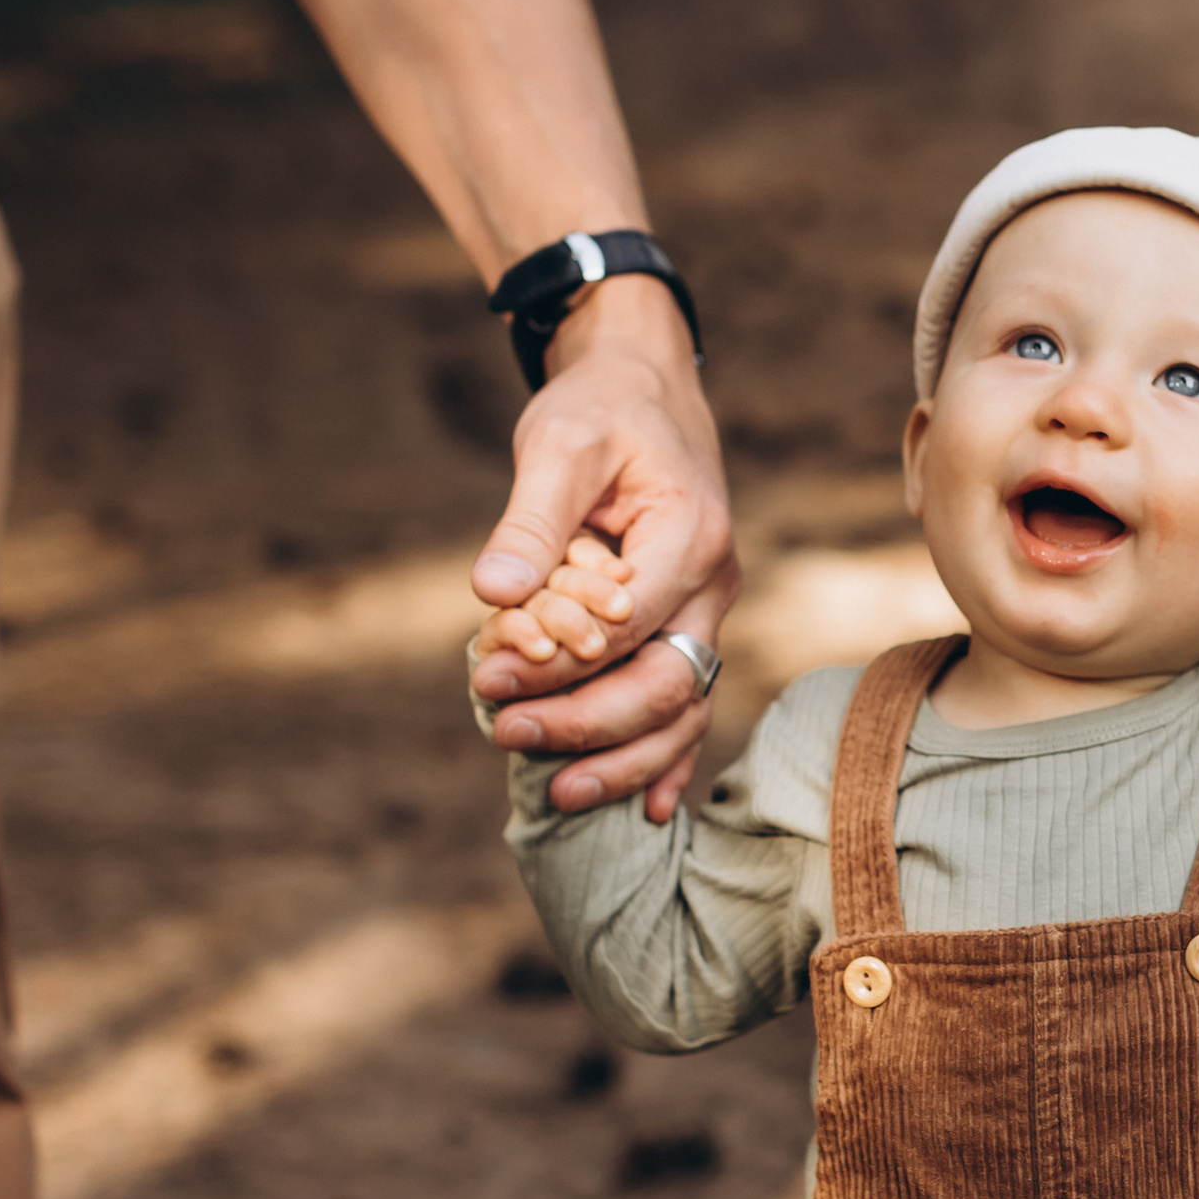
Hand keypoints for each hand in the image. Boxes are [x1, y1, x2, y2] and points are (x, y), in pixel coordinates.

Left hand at [469, 273, 736, 818]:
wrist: (643, 386)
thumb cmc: (600, 409)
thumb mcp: (557, 445)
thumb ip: (530, 520)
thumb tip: (493, 595)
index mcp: (690, 538)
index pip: (628, 627)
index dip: (559, 665)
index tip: (485, 679)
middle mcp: (713, 586)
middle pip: (666, 684)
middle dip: (587, 724)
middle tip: (506, 737)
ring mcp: (706, 613)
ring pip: (681, 709)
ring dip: (623, 758)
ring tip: (559, 792)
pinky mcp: (686, 628)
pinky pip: (685, 705)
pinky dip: (664, 758)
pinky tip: (642, 812)